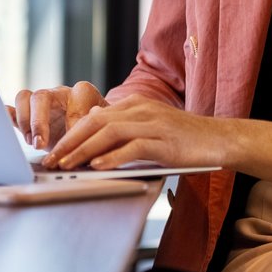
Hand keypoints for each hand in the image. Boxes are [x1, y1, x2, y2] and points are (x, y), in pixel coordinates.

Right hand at [10, 80, 104, 151]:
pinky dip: (8, 118)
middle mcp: (60, 94)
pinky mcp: (28, 115)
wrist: (90, 134)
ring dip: (24, 121)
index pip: (75, 98)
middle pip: (41, 96)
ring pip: (24, 98)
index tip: (72, 140)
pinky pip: (12, 110)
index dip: (72, 120)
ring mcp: (42, 103)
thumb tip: (92, 115)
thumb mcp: (104, 128)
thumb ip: (98, 122)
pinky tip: (6, 131)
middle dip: (38, 121)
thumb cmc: (100, 129)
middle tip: (39, 144)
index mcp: (82, 93)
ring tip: (31, 142)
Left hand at [41, 95, 231, 171]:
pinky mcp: (165, 140)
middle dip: (70, 142)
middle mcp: (142, 109)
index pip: (94, 116)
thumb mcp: (151, 125)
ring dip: (84, 150)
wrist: (220, 138)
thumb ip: (124, 123)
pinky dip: (112, 157)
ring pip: (110, 132)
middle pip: (96, 121)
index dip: (70, 134)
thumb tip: (93, 121)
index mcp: (136, 104)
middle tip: (51, 161)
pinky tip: (98, 167)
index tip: (52, 153)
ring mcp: (154, 123)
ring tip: (67, 166)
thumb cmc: (185, 137)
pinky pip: (133, 146)